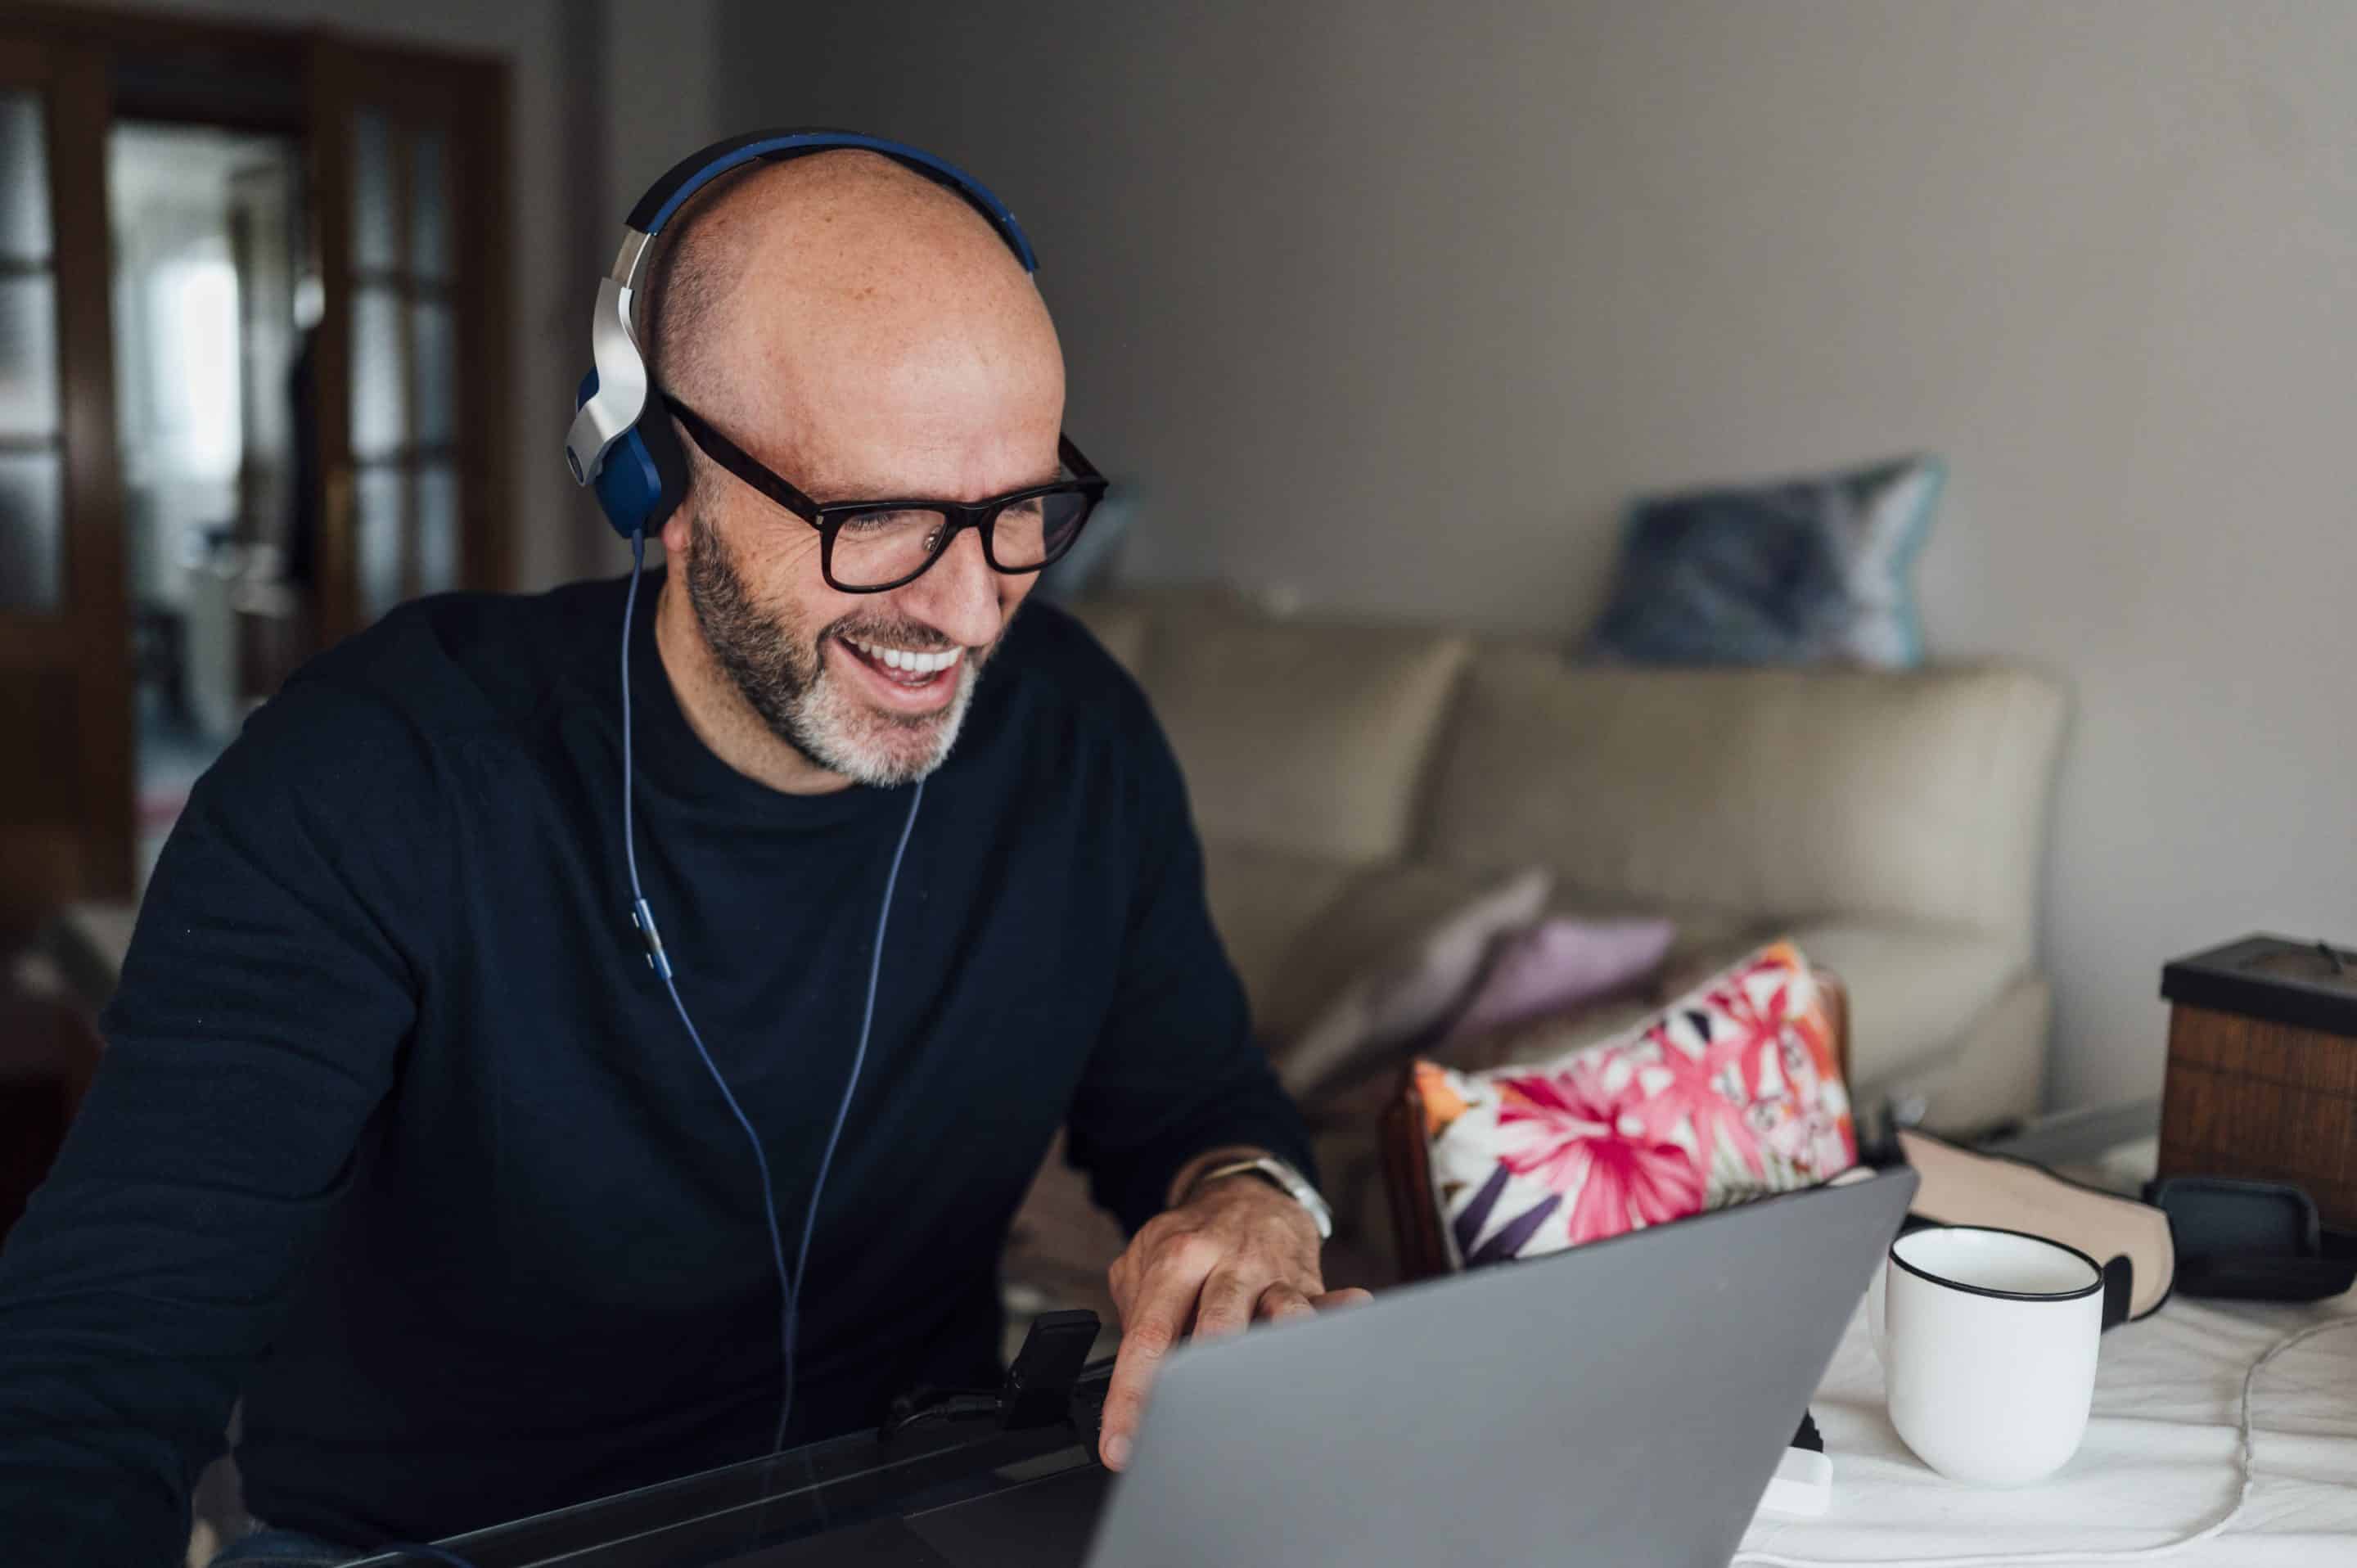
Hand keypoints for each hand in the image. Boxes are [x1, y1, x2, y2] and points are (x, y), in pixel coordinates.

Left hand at [1098, 1173, 1371, 1470]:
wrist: (1245, 1192)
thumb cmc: (1192, 1239)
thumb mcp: (1146, 1257)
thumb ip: (1134, 1310)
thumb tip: (1130, 1378)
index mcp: (1177, 1260)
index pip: (1148, 1337)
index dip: (1132, 1396)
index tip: (1122, 1446)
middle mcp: (1226, 1265)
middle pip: (1217, 1328)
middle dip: (1203, 1384)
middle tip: (1184, 1434)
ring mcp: (1272, 1275)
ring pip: (1281, 1315)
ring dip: (1272, 1355)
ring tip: (1263, 1396)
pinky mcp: (1308, 1284)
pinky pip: (1326, 1306)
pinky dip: (1337, 1317)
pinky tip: (1349, 1320)